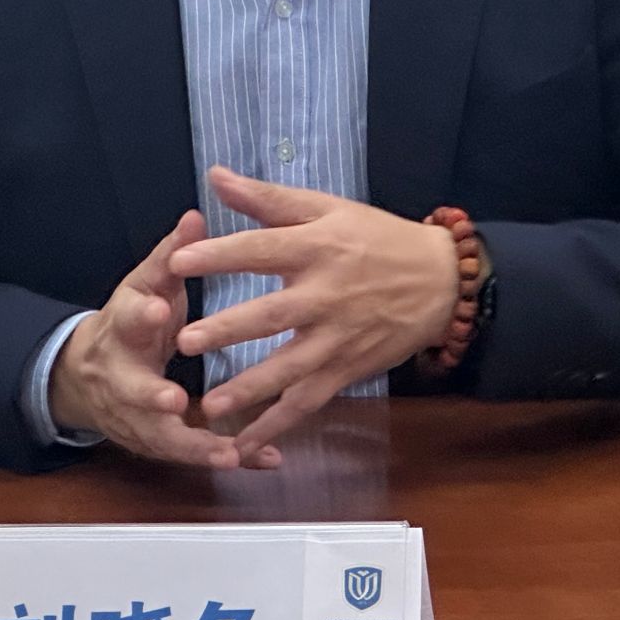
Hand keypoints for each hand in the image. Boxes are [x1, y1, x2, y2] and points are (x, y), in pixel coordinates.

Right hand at [47, 211, 278, 470]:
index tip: (158, 308)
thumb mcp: (145, 283)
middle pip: (132, 389)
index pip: (127, 316)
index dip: (141, 314)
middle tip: (173, 400)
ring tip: (228, 452)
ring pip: (159, 435)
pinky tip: (256, 460)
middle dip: (151, 396)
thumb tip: (195, 216)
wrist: (85, 375)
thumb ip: (171, 255)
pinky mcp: (152, 440)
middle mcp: (122, 375)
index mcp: (122, 327)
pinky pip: (185, 453)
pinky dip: (218, 456)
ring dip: (192, 445)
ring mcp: (134, 414)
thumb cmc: (131, 320)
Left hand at [168, 166, 460, 458]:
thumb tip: (216, 176)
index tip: (178, 263)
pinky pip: (309, 401)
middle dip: (228, 330)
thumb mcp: (328, 208)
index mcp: (318, 247)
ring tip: (210, 405)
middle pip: (272, 314)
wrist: (440, 280)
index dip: (220, 256)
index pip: (262, 250)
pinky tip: (243, 443)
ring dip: (250, 388)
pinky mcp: (347, 369)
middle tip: (185, 342)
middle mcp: (326, 294)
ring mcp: (337, 337)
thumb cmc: (377, 238)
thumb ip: (269, 199)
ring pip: (290, 368)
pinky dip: (278, 424)